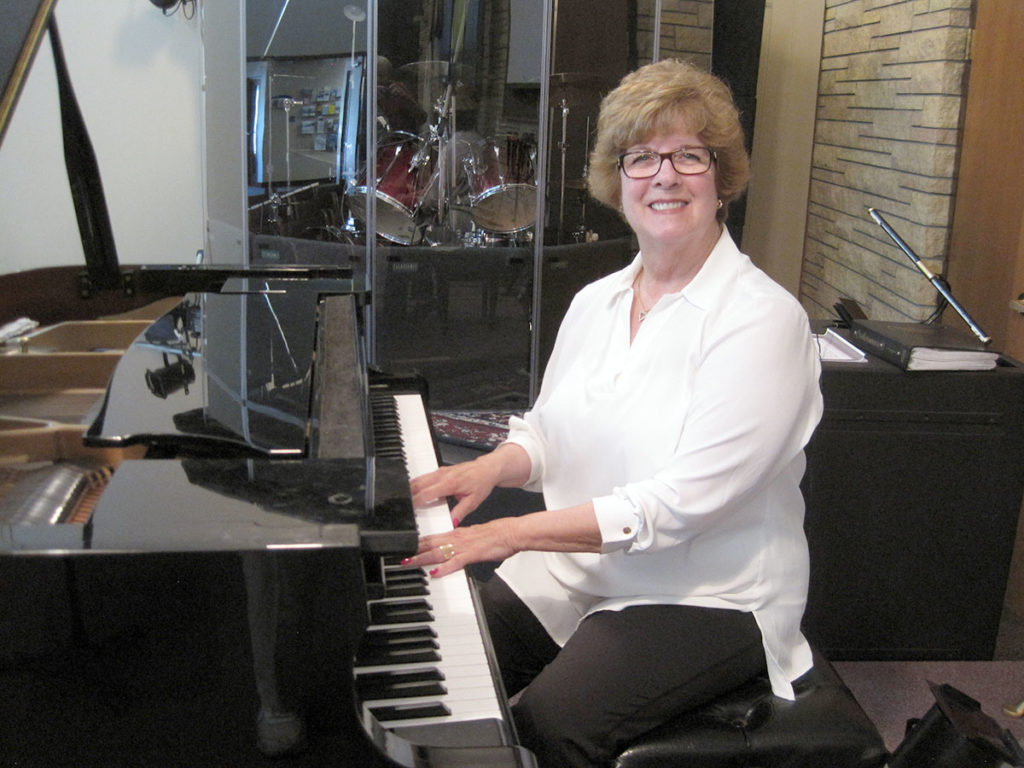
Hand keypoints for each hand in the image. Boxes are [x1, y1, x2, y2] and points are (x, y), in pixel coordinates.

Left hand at [403, 518, 518, 577]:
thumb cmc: (495, 535)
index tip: (406, 546)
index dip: (417, 542)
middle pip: (430, 544)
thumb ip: (460, 542)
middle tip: (400, 555)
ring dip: (422, 558)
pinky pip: (455, 562)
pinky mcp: (472, 555)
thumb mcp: (473, 536)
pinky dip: (444, 568)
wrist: (510, 532)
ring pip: (438, 552)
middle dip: (414, 550)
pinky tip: (435, 573)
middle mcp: (457, 538)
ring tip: (409, 562)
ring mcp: (463, 547)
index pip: (432, 537)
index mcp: (457, 534)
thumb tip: (451, 548)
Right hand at [410, 458, 502, 526]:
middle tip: (401, 507)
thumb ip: (460, 512)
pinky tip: (414, 493)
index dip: (415, 501)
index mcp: (450, 483)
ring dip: (410, 489)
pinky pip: (424, 477)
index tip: (409, 509)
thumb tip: (451, 523)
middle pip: (418, 484)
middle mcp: (443, 475)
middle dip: (408, 495)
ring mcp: (440, 471)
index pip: (427, 493)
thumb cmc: (481, 482)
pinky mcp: (440, 471)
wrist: (488, 468)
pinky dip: (416, 485)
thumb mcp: (473, 501)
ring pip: (419, 479)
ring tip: (404, 501)